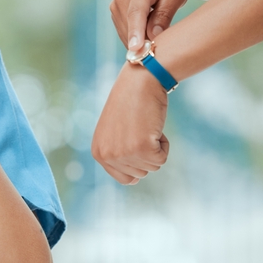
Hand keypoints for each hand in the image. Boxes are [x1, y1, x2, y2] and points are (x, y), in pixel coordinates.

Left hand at [91, 64, 169, 183]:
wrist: (140, 83)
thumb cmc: (130, 105)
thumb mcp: (115, 134)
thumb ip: (118, 155)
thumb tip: (131, 180)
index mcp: (98, 153)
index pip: (125, 178)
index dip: (138, 164)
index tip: (137, 144)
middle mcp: (106, 156)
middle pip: (140, 175)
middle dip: (147, 155)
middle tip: (140, 130)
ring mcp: (123, 153)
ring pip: (152, 167)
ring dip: (155, 148)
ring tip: (145, 126)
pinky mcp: (141, 148)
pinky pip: (162, 159)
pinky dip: (164, 144)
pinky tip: (153, 126)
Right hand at [111, 0, 189, 52]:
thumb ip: (165, 13)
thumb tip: (154, 35)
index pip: (136, 13)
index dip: (136, 32)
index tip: (136, 48)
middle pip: (130, 27)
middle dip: (142, 43)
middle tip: (159, 56)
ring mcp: (115, 5)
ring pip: (126, 33)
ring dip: (140, 41)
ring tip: (157, 44)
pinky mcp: (115, 13)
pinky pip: (125, 32)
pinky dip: (136, 38)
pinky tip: (149, 38)